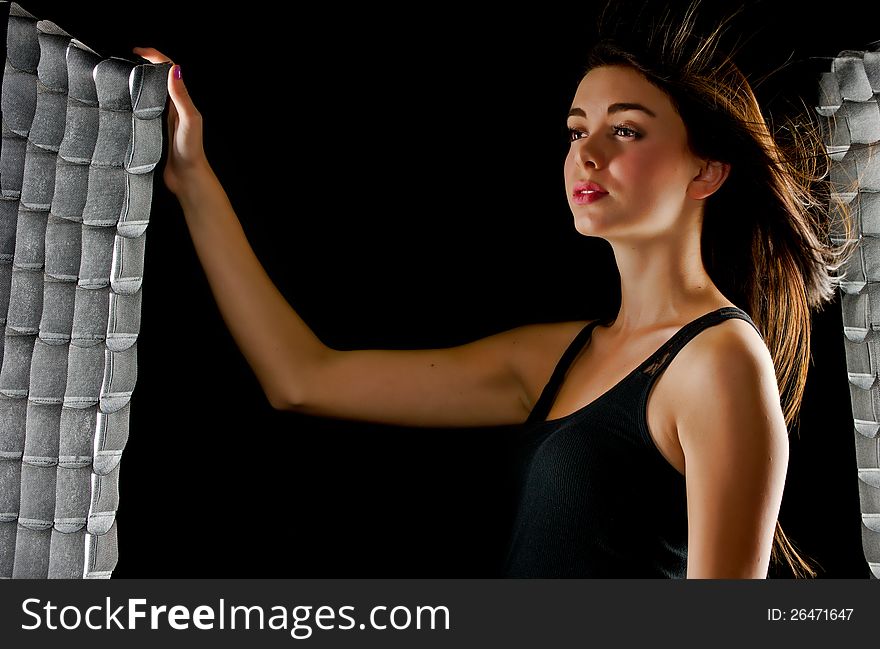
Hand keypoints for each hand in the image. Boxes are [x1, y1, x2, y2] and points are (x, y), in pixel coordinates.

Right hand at [131, 47, 209, 197]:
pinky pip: (140, 113)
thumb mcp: (189, 120)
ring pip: (147, 96)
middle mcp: (172, 108)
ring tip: (117, 80)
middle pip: (156, 80)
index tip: (136, 51)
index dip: (154, 57)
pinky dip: (130, 106)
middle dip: (141, 67)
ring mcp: (161, 120)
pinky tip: (119, 107)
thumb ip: (182, 96)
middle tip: (122, 63)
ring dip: (135, 85)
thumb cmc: (191, 150)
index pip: (167, 70)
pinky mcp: (152, 132)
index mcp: (180, 101)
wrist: (187, 178)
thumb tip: (174, 69)